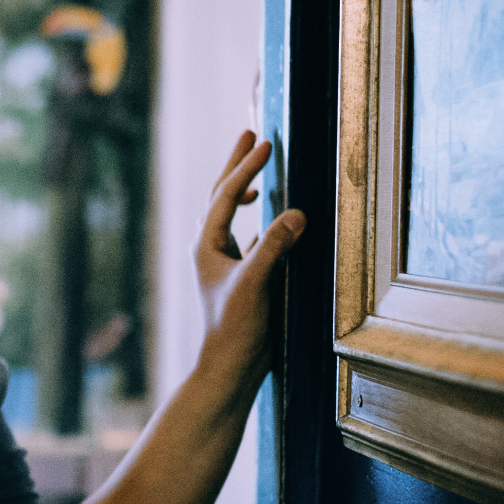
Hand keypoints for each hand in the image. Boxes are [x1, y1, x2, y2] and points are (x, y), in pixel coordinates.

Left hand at [195, 130, 305, 392]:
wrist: (230, 368)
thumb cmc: (235, 329)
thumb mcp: (255, 284)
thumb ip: (274, 248)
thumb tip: (296, 213)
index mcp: (207, 246)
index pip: (224, 196)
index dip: (245, 168)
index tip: (265, 143)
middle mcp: (212, 251)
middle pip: (222, 197)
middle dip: (237, 166)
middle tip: (250, 135)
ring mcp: (225, 264)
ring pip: (233, 216)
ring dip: (244, 190)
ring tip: (257, 170)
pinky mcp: (241, 278)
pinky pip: (250, 240)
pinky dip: (261, 223)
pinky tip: (272, 221)